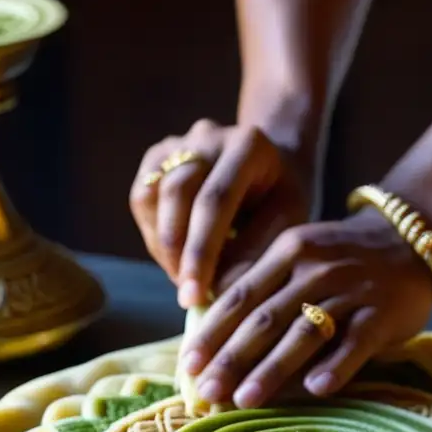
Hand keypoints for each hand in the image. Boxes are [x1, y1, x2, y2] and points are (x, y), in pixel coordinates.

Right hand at [129, 119, 312, 308]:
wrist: (274, 167)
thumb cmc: (283, 201)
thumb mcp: (289, 224)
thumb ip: (256, 252)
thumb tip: (218, 289)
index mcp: (248, 145)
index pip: (215, 200)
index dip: (200, 252)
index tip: (194, 295)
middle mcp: (208, 136)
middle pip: (177, 192)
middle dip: (177, 252)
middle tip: (187, 295)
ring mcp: (178, 143)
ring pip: (150, 196)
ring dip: (162, 247)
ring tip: (185, 279)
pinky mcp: (156, 158)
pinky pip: (142, 198)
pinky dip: (154, 235)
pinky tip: (176, 259)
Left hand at [179, 210, 431, 408]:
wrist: (412, 239)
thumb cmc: (342, 259)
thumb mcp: (298, 254)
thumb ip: (262, 284)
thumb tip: (211, 329)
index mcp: (286, 251)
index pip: (240, 296)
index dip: (212, 332)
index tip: (188, 365)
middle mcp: (315, 268)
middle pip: (265, 317)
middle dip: (232, 357)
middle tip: (207, 391)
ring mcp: (351, 290)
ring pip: (304, 331)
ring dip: (272, 368)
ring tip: (245, 399)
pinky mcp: (382, 313)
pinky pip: (356, 342)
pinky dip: (336, 365)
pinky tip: (315, 389)